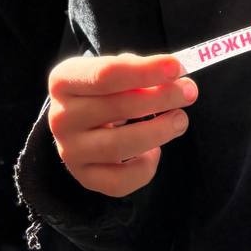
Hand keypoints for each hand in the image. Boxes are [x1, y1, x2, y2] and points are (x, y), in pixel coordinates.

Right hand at [48, 52, 197, 196]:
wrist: (79, 119)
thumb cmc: (104, 88)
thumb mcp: (114, 69)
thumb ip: (139, 70)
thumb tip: (174, 73)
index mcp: (64, 81)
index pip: (106, 74)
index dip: (145, 71)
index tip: (176, 67)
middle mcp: (60, 117)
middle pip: (117, 108)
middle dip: (161, 98)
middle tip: (189, 92)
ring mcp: (70, 151)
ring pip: (119, 146)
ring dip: (158, 132)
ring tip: (180, 120)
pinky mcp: (84, 177)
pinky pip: (119, 182)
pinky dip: (144, 168)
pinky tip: (154, 151)